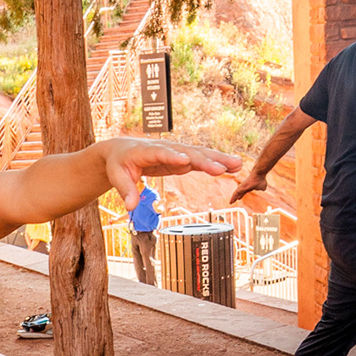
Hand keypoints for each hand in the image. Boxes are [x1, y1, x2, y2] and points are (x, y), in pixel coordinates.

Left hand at [101, 137, 234, 207]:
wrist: (122, 150)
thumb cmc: (120, 163)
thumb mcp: (118, 177)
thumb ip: (126, 190)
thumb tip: (131, 206)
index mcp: (147, 151)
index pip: (162, 153)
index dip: (174, 157)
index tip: (187, 161)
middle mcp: (166, 148)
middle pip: (187, 153)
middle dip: (205, 160)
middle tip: (222, 168)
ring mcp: (176, 152)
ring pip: (199, 154)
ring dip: (218, 159)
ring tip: (237, 164)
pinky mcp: (182, 158)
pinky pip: (201, 159)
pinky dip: (216, 162)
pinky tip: (232, 166)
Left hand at [229, 164, 269, 206]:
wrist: (259, 175)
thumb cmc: (261, 179)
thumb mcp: (263, 186)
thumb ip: (261, 188)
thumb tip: (261, 189)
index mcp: (249, 187)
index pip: (244, 192)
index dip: (241, 195)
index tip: (238, 198)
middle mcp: (245, 187)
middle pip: (239, 193)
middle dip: (236, 197)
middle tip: (232, 201)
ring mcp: (243, 187)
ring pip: (236, 193)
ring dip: (233, 198)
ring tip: (230, 202)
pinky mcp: (241, 187)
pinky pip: (236, 193)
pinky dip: (233, 197)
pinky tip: (231, 200)